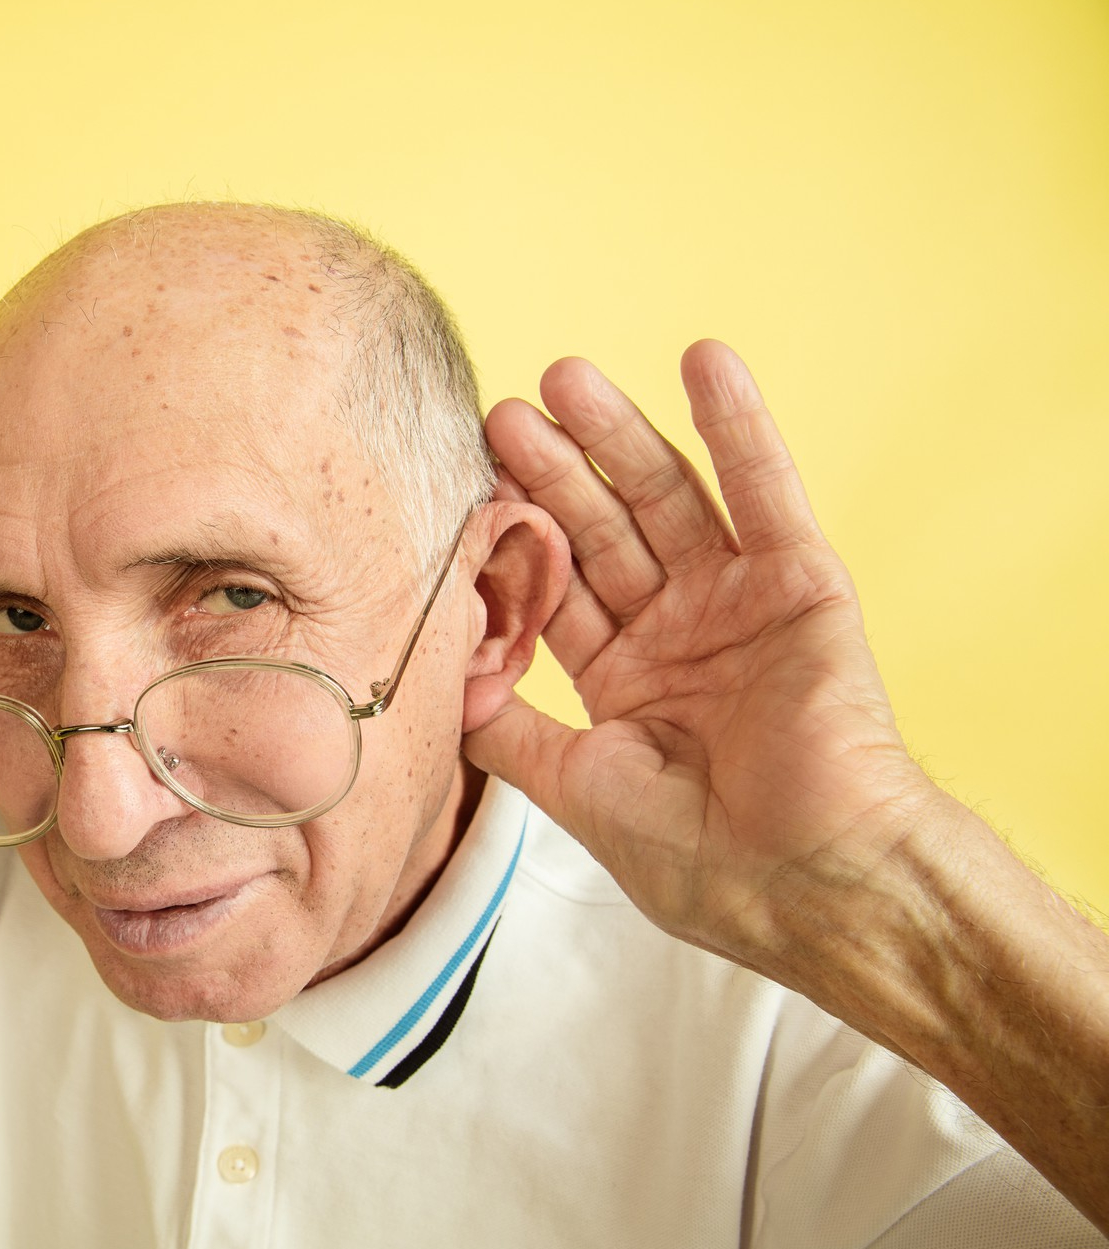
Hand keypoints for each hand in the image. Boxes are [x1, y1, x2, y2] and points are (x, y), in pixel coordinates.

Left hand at [464, 341, 941, 970]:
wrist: (809, 886)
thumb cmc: (702, 860)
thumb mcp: (577, 788)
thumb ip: (509, 731)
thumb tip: (439, 691)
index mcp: (626, 681)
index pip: (556, 589)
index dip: (514, 538)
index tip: (463, 483)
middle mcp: (678, 633)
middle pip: (602, 531)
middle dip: (552, 471)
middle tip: (500, 410)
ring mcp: (738, 604)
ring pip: (667, 499)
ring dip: (620, 434)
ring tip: (563, 375)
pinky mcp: (802, 585)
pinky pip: (767, 492)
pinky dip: (738, 426)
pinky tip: (704, 362)